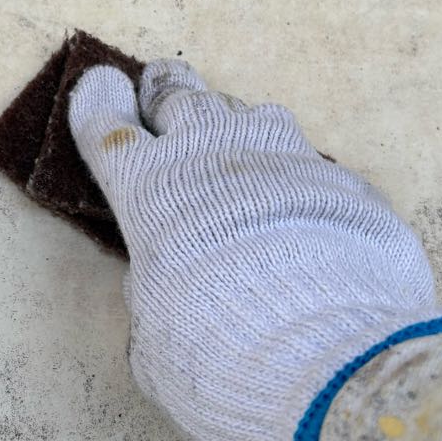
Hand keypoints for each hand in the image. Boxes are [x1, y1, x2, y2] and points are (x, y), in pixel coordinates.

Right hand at [68, 59, 441, 440]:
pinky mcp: (341, 180)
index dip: (100, 103)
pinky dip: (292, 176)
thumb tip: (165, 284)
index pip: (108, 125)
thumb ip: (154, 295)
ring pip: (247, 112)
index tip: (101, 84)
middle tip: (161, 94)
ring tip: (233, 146)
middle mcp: (211, 154)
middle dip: (165, 92)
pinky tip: (299, 206)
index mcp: (150, 188)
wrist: (330, 355)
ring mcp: (283, 157)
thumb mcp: (154, 337)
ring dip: (232, 125)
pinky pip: (304, 160)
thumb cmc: (215, 351)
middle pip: (179, 94)